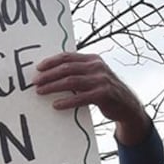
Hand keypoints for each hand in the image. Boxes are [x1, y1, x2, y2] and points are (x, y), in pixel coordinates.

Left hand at [33, 51, 149, 142]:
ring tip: (41, 91)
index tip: (38, 68)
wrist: (127, 106)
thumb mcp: (94, 76)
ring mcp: (101, 80)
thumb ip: (79, 72)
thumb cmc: (105, 91)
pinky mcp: (103, 94)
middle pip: (67, 68)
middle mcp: (97, 67)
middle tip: (35, 82)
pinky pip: (81, 97)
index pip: (68, 57)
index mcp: (93, 60)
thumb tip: (52, 74)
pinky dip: (67, 101)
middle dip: (48, 75)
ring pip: (71, 81)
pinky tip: (56, 105)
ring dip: (53, 86)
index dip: (51, 61)